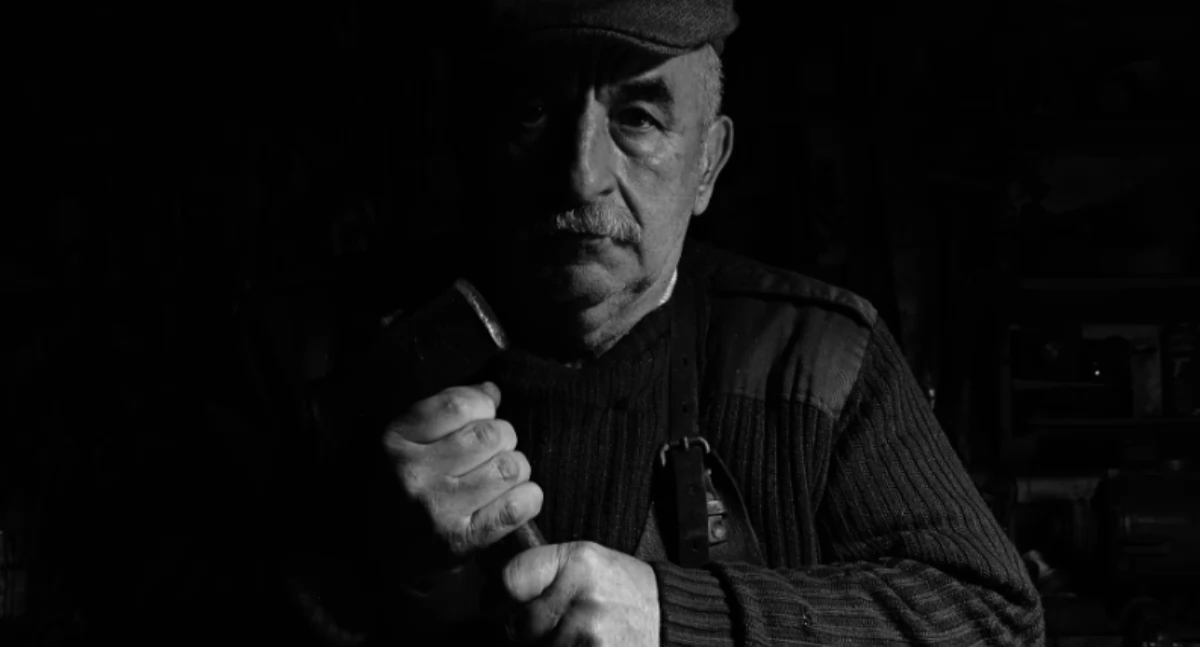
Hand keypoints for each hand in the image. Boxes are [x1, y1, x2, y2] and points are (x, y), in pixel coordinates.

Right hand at [382, 382, 543, 565]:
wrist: (382, 559)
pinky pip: (516, 507)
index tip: (480, 419)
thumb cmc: (404, 489)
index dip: (482, 407)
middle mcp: (413, 474)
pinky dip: (527, 499)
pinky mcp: (460, 542)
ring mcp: (436, 510)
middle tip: (492, 455)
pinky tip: (515, 500)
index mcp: (396, 440)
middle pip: (491, 434)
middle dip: (503, 440)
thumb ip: (446, 409)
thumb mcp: (407, 442)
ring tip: (500, 478)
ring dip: (515, 470)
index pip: (460, 404)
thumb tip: (491, 391)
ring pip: (510, 467)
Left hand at [502, 541, 659, 646]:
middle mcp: (582, 595)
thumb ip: (547, 568)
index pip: (511, 579)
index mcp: (578, 561)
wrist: (667, 621)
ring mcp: (587, 632)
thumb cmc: (623, 590)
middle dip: (517, 630)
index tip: (502, 603)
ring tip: (564, 636)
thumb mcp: (590, 561)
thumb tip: (497, 589)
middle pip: (517, 623)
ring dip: (539, 646)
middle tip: (532, 628)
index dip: (499, 596)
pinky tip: (573, 644)